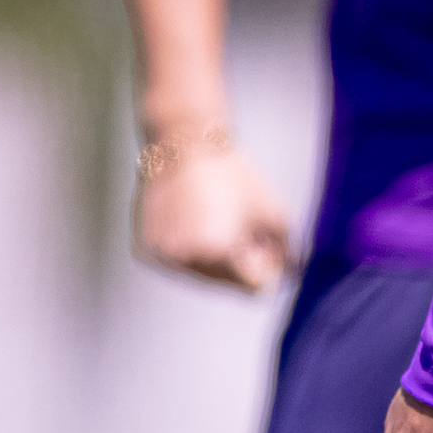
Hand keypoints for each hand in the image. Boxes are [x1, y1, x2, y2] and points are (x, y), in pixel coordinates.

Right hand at [134, 141, 296, 290]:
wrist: (184, 145)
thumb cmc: (234, 177)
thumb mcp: (274, 213)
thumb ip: (287, 253)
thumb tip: (289, 278)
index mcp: (220, 255)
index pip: (254, 287)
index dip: (265, 266)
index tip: (262, 243)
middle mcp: (187, 260)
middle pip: (226, 283)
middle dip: (239, 262)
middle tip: (239, 228)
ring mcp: (162, 257)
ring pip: (199, 275)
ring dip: (212, 258)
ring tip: (215, 221)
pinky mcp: (143, 250)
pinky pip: (175, 262)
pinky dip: (187, 249)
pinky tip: (191, 220)